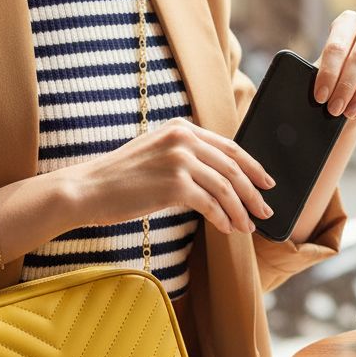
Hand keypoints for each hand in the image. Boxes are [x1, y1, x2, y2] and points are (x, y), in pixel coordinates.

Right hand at [65, 117, 275, 236]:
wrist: (89, 188)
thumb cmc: (120, 177)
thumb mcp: (156, 152)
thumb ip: (185, 154)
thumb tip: (220, 176)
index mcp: (181, 127)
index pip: (230, 146)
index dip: (253, 166)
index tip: (267, 183)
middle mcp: (183, 138)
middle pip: (233, 167)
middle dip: (254, 192)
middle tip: (265, 210)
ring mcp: (179, 160)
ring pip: (226, 188)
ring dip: (241, 210)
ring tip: (247, 226)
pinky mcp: (174, 184)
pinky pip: (210, 204)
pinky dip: (222, 219)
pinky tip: (225, 229)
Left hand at [313, 11, 355, 119]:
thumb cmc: (336, 72)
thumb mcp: (324, 69)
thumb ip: (317, 73)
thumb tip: (307, 86)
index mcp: (348, 21)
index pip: (337, 46)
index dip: (328, 73)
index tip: (321, 96)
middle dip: (346, 86)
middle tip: (335, 109)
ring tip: (350, 113)